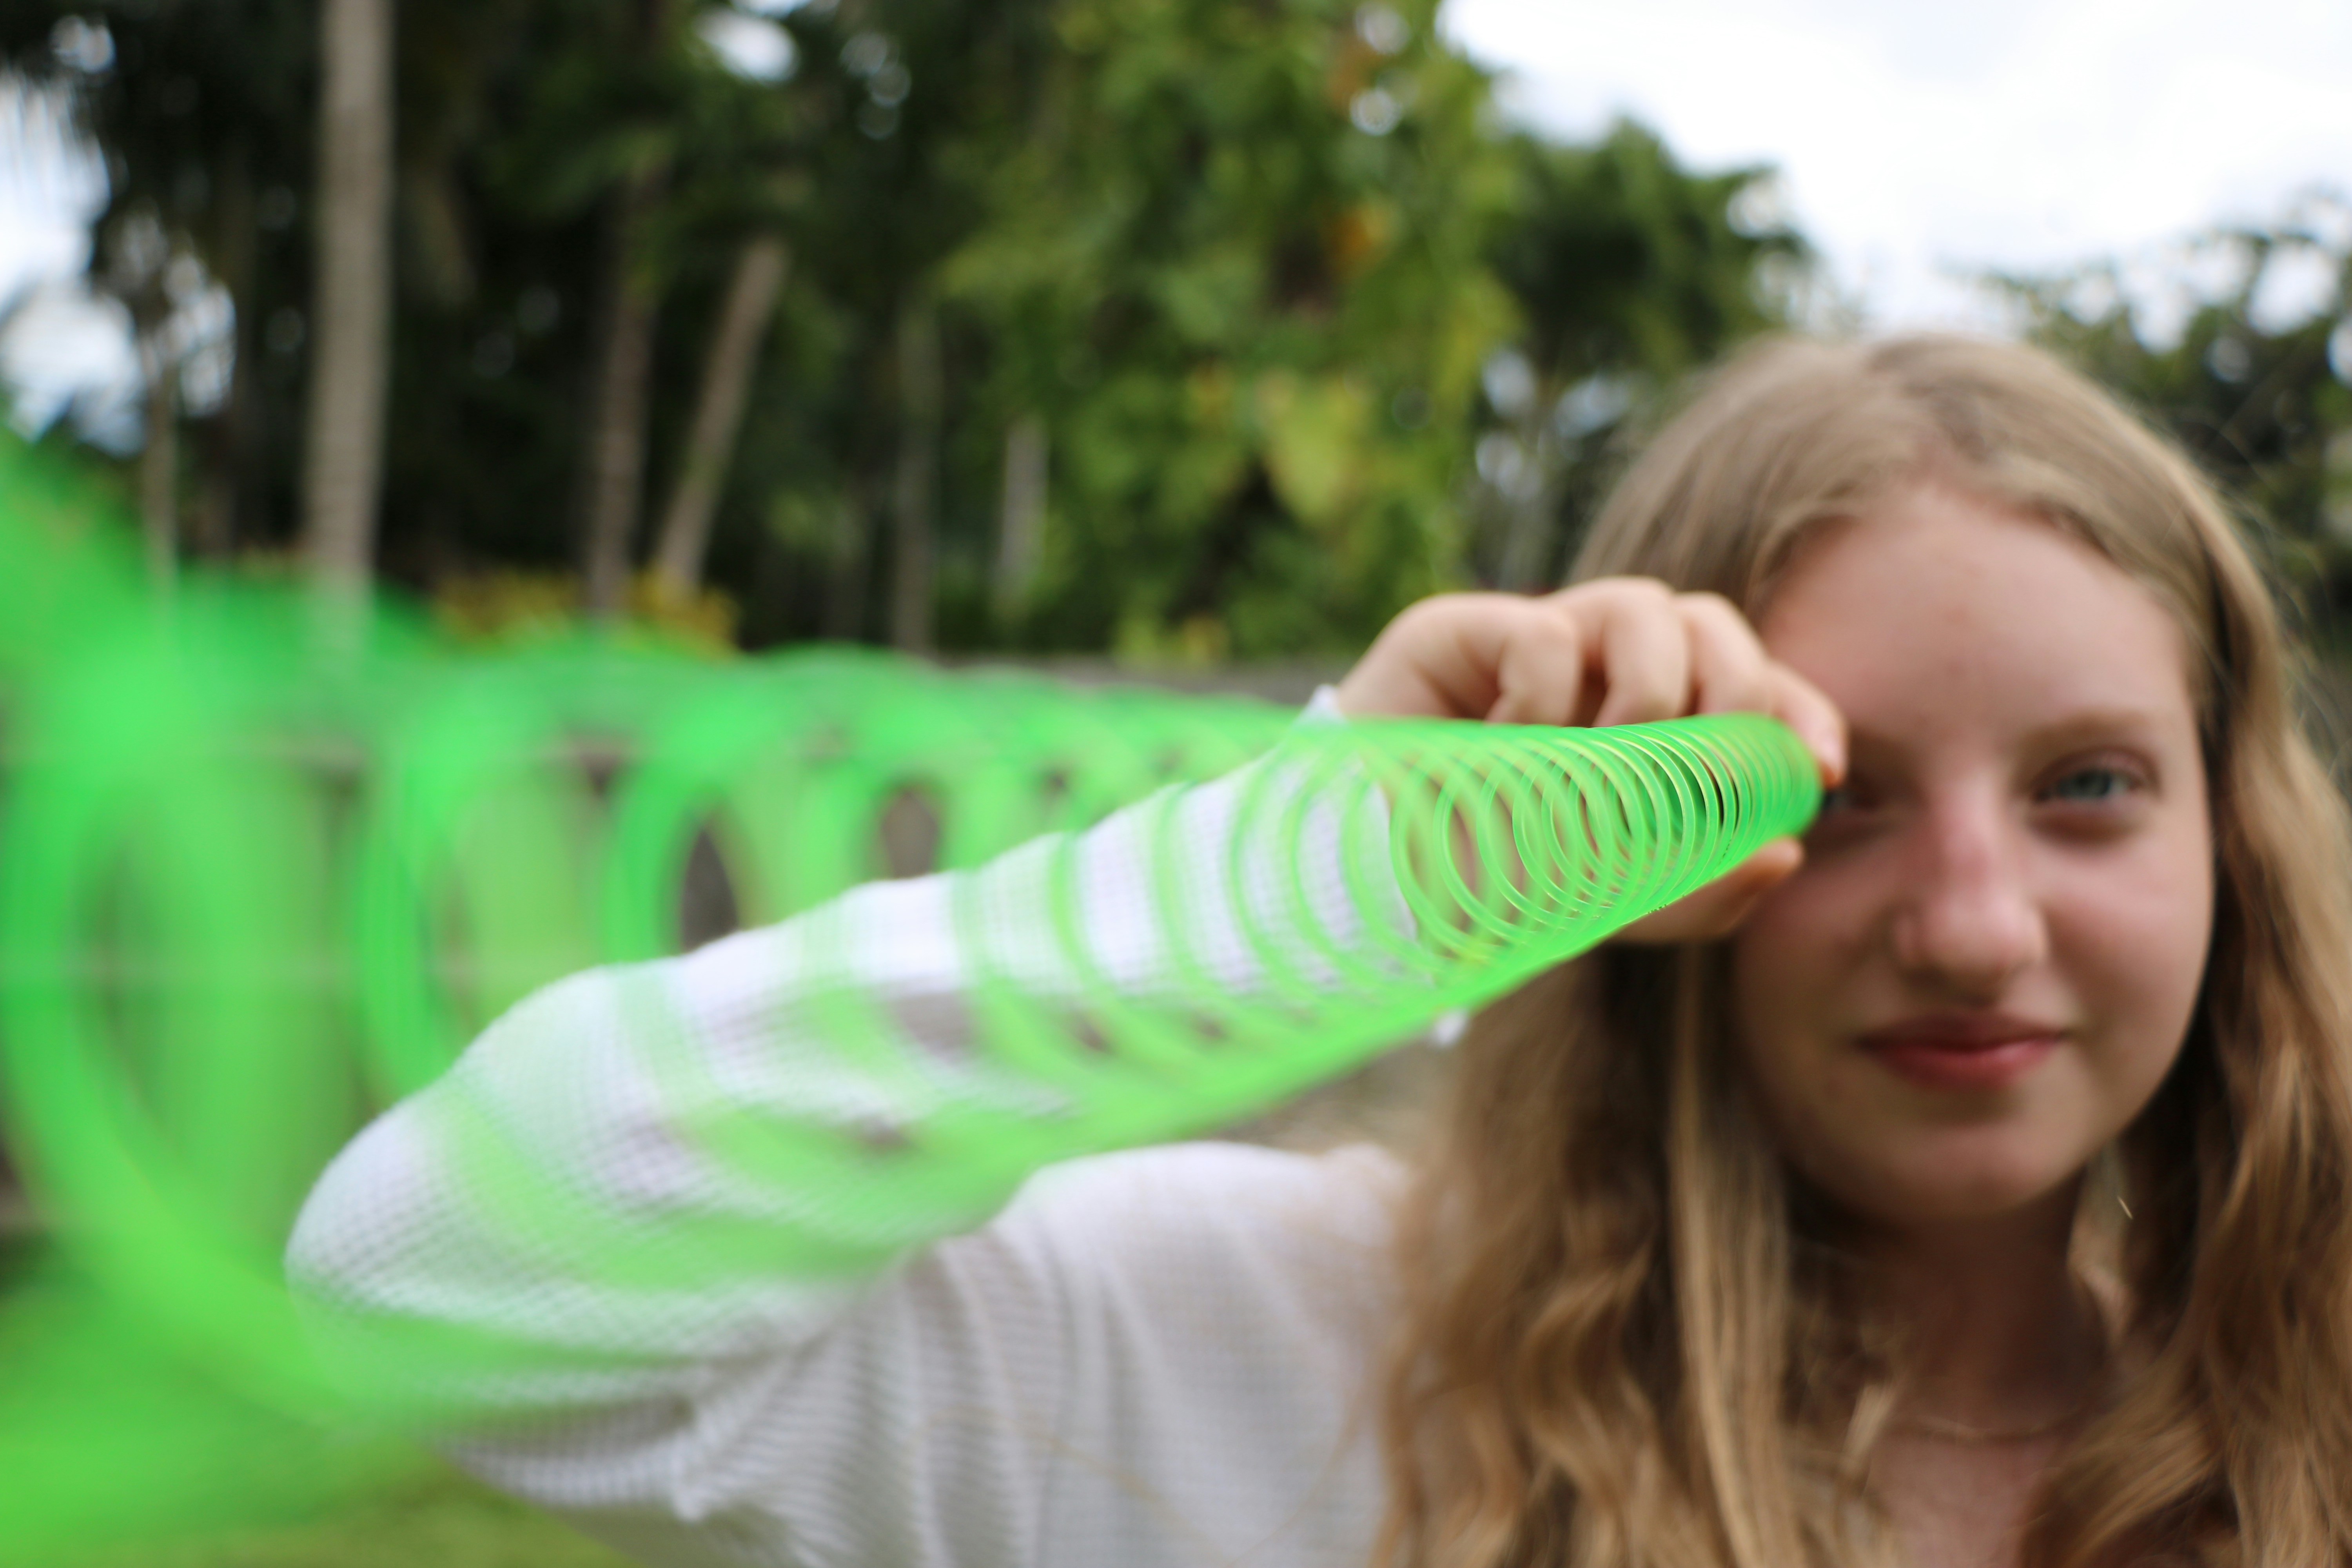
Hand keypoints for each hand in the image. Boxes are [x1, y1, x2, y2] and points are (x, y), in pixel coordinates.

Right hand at [1332, 580, 1845, 942]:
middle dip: (1741, 690)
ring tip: (1607, 766)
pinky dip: (1550, 704)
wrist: (1363, 885)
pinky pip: (1549, 636)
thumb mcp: (1608, 902)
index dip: (1797, 712)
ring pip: (1645, 607)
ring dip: (1652, 696)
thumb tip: (1786, 851)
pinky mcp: (1464, 628)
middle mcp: (1596, 672)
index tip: (1823, 773)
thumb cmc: (1479, 884)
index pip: (1746, 688)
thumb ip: (1697, 886)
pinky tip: (1513, 749)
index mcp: (1641, 723)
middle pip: (1712, 624)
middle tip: (1722, 763)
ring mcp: (1532, 643)